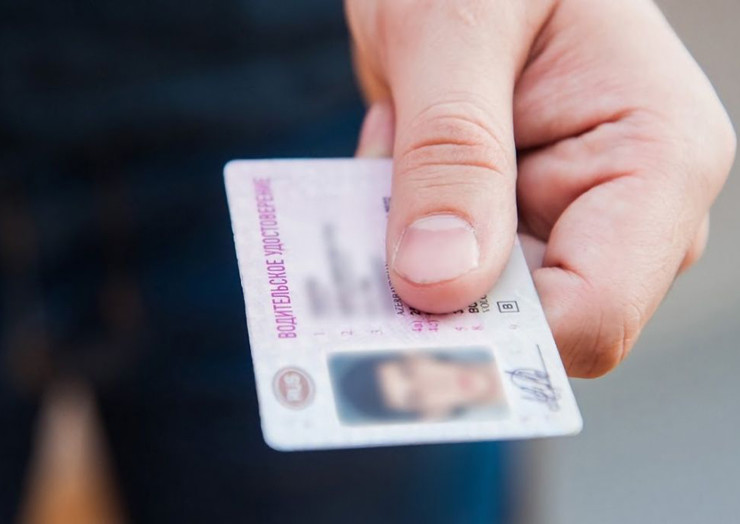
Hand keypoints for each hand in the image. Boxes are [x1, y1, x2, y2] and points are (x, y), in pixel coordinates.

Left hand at [347, 0, 735, 376]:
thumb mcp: (457, 25)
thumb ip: (452, 152)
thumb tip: (439, 282)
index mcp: (657, 159)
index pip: (591, 314)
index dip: (493, 337)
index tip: (397, 315)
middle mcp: (624, 206)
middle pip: (531, 322)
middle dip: (435, 287)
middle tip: (371, 217)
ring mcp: (566, 215)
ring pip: (477, 300)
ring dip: (405, 248)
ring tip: (389, 146)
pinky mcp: (512, 216)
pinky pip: (450, 267)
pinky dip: (399, 231)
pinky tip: (390, 156)